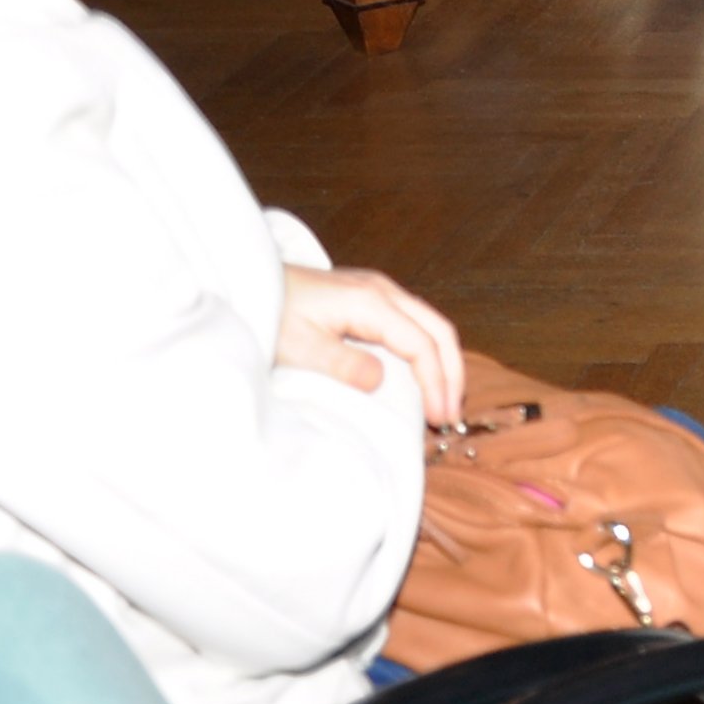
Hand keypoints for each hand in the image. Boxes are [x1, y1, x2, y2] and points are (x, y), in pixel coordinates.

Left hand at [275, 263, 464, 426]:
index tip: (439, 419)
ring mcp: (379, 291)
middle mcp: (383, 291)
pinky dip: (429, 351)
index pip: (421, 343)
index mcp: (370, 302)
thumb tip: (380, 382)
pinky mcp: (370, 298)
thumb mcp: (297, 346)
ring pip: (431, 324)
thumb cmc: (269, 315)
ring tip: (445, 400)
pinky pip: (415, 323)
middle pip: (438, 329)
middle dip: (452, 373)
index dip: (436, 382)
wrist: (250, 284)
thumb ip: (340, 363)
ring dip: (443, 362)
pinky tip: (422, 374)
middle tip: (453, 414)